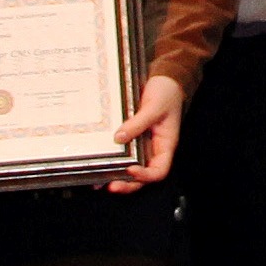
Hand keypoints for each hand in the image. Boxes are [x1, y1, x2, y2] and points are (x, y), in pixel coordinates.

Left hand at [106, 73, 189, 189]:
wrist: (164, 79)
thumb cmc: (167, 93)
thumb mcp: (154, 107)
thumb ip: (138, 123)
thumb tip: (119, 137)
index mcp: (165, 145)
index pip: (159, 170)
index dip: (145, 175)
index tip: (130, 170)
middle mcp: (153, 149)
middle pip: (143, 176)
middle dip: (127, 184)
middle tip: (111, 185)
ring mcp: (141, 145)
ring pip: (130, 168)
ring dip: (116, 176)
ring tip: (99, 181)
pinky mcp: (131, 138)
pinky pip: (122, 153)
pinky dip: (112, 161)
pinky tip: (98, 163)